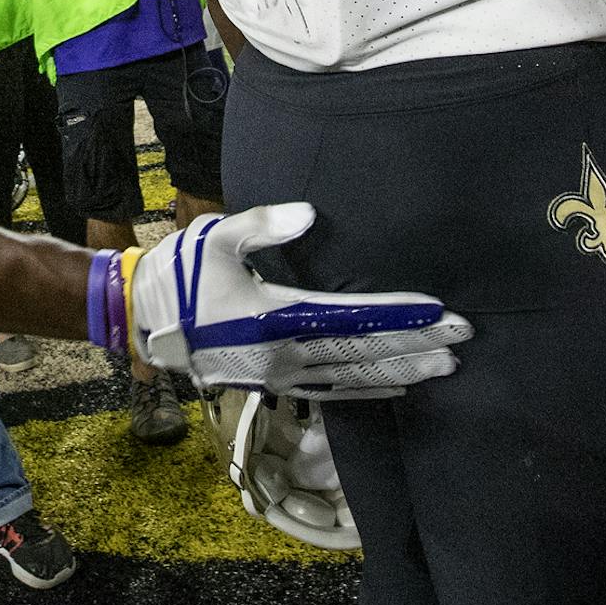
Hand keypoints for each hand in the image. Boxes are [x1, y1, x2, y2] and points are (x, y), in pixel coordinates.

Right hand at [130, 204, 470, 398]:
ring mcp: (281, 373)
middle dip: (416, 343)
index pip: (352, 316)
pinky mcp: (274, 382)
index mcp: (274, 314)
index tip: (439, 311)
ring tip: (445, 366)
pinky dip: (369, 390)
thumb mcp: (215, 235)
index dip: (398, 314)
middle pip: (364, 350)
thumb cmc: (180, 273)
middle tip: (463, 338)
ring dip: (402, 369)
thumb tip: (309, 214)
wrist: (142, 321)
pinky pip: (332, 391)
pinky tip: (398, 387)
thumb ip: (262, 224)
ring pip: (354, 375)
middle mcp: (284, 352)